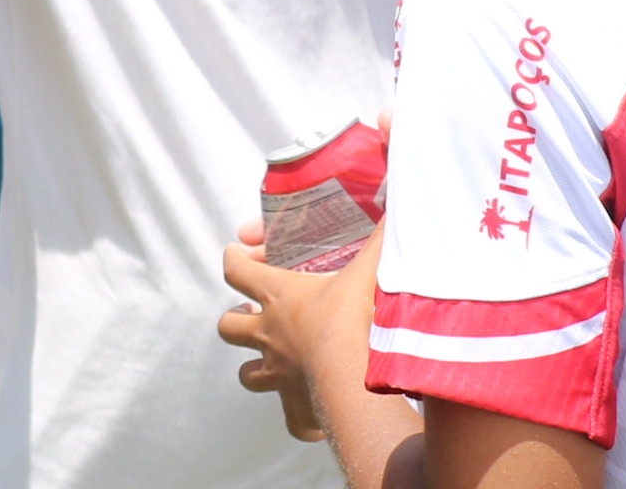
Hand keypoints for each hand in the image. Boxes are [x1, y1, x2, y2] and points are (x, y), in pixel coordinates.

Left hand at [218, 220, 376, 443]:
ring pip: (247, 374)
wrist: (354, 375)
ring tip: (271, 363)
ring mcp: (277, 372)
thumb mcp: (367, 270)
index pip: (235, 269)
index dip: (233, 258)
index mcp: (278, 296)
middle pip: (228, 325)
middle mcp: (268, 335)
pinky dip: (297, 416)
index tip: (236, 252)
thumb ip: (381, 238)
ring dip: (255, 368)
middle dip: (235, 320)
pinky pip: (290, 418)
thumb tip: (397, 206)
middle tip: (251, 315)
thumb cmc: (355, 317)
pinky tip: (310, 412)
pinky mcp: (295, 404)